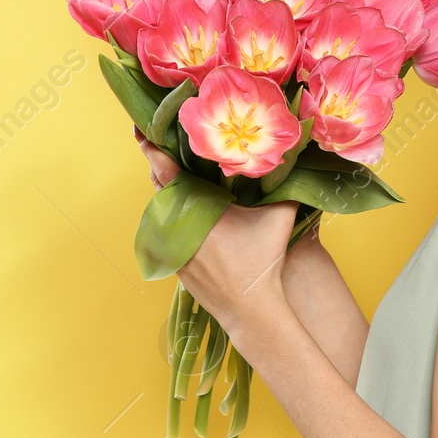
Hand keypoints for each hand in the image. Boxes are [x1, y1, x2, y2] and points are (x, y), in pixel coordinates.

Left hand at [134, 126, 299, 354]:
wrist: (251, 310)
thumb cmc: (264, 262)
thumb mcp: (278, 217)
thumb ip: (284, 185)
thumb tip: (295, 156)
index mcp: (197, 207)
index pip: (165, 170)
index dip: (152, 147)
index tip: (141, 128)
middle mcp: (177, 224)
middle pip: (159, 186)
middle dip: (159, 163)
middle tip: (159, 139)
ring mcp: (171, 245)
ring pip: (161, 210)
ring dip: (167, 192)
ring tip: (173, 171)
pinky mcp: (172, 262)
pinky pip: (165, 232)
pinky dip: (170, 217)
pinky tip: (182, 208)